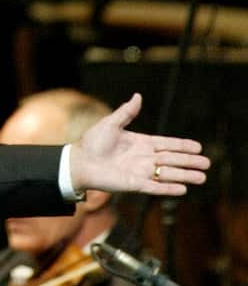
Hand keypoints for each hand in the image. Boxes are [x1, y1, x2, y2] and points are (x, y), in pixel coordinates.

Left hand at [69, 93, 208, 195]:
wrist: (78, 162)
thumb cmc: (92, 143)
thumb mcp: (111, 124)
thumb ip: (126, 112)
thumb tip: (137, 96)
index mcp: (141, 143)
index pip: (167, 144)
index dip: (183, 146)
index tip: (198, 147)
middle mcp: (144, 158)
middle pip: (172, 160)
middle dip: (189, 161)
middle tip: (207, 163)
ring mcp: (140, 172)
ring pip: (168, 174)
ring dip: (185, 176)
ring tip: (202, 178)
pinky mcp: (134, 184)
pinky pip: (155, 187)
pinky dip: (168, 189)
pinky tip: (183, 190)